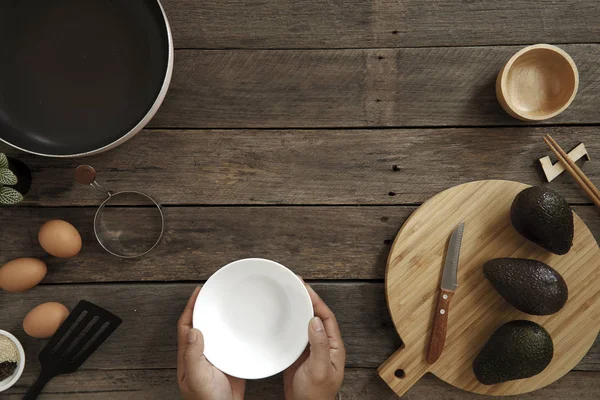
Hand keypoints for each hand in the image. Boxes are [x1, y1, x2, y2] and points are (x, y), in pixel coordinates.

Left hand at [178, 286, 245, 399]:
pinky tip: (247, 327)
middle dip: (208, 306)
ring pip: (219, 331)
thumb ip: (193, 354)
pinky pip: (235, 343)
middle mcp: (203, 353)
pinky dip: (239, 332)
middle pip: (203, 323)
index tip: (200, 289)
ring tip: (232, 302)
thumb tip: (194, 329)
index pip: (187, 323)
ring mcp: (218, 357)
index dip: (192, 305)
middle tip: (218, 290)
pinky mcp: (233, 363)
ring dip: (224, 317)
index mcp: (190, 354)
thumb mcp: (197, 377)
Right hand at [284, 283, 345, 399]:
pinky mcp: (298, 355)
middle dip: (307, 299)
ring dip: (297, 309)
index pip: (326, 317)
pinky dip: (288, 323)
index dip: (316, 300)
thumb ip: (319, 346)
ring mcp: (310, 349)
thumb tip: (314, 321)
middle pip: (316, 316)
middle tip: (295, 284)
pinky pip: (294, 334)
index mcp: (334, 346)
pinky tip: (280, 317)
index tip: (305, 287)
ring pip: (304, 323)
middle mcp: (323, 345)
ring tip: (287, 294)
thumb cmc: (316, 396)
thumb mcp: (319, 370)